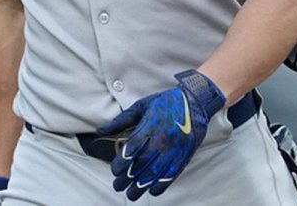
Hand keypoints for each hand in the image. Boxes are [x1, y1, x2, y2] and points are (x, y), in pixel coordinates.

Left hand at [94, 70, 225, 200]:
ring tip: (132, 194)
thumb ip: (121, 120)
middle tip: (118, 186)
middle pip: (143, 163)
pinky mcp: (184, 154)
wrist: (195, 102)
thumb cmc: (165, 103)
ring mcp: (175, 148)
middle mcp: (163, 138)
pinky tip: (152, 191)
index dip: (122, 161)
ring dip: (142, 185)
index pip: (133, 147)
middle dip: (128, 178)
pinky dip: (162, 184)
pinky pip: (172, 173)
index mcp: (151, 124)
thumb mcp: (141, 106)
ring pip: (156, 172)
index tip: (115, 170)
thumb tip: (101, 130)